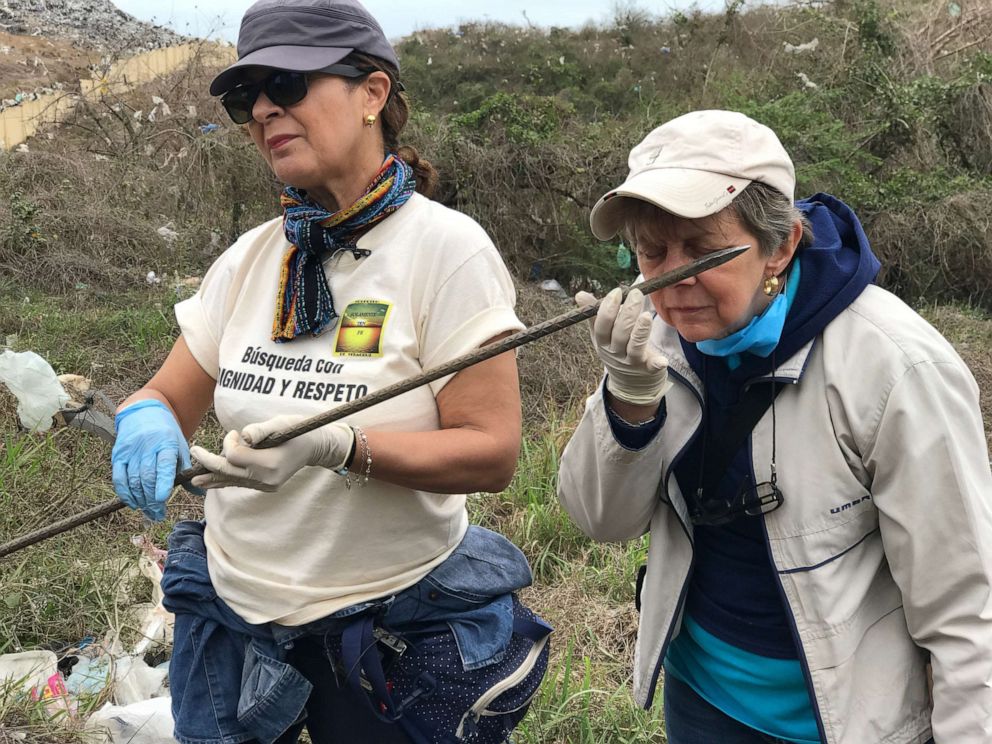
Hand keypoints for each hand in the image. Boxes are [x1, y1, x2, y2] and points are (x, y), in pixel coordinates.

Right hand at [112, 399, 197, 521]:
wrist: (144, 413)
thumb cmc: (167, 434)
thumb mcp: (180, 447)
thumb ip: (185, 470)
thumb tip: (199, 492)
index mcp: (166, 444)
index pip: (164, 466)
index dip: (162, 484)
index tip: (163, 499)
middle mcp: (147, 448)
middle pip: (146, 477)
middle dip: (152, 499)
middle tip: (158, 514)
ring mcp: (130, 452)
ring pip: (133, 480)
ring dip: (140, 500)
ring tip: (149, 511)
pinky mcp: (118, 456)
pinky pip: (119, 478)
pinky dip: (125, 494)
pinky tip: (134, 503)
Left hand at [189, 415, 354, 491]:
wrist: (315, 447)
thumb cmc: (298, 430)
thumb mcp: (281, 423)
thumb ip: (260, 430)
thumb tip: (243, 437)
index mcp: (270, 463)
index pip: (235, 456)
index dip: (230, 442)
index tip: (235, 433)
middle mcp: (266, 479)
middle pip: (229, 472)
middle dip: (209, 463)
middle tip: (194, 452)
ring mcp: (265, 485)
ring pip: (231, 481)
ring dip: (212, 476)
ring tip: (194, 479)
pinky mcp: (264, 486)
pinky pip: (239, 483)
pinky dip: (224, 480)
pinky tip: (209, 482)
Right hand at [576, 287, 671, 405]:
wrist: (629, 381)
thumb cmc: (616, 348)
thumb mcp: (602, 334)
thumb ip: (594, 314)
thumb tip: (579, 295)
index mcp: (602, 341)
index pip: (602, 325)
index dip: (608, 308)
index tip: (617, 292)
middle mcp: (615, 352)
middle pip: (620, 333)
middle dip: (628, 312)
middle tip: (636, 294)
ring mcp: (631, 361)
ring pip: (634, 346)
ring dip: (640, 332)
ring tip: (647, 316)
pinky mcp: (648, 368)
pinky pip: (652, 366)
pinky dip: (656, 364)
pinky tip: (662, 361)